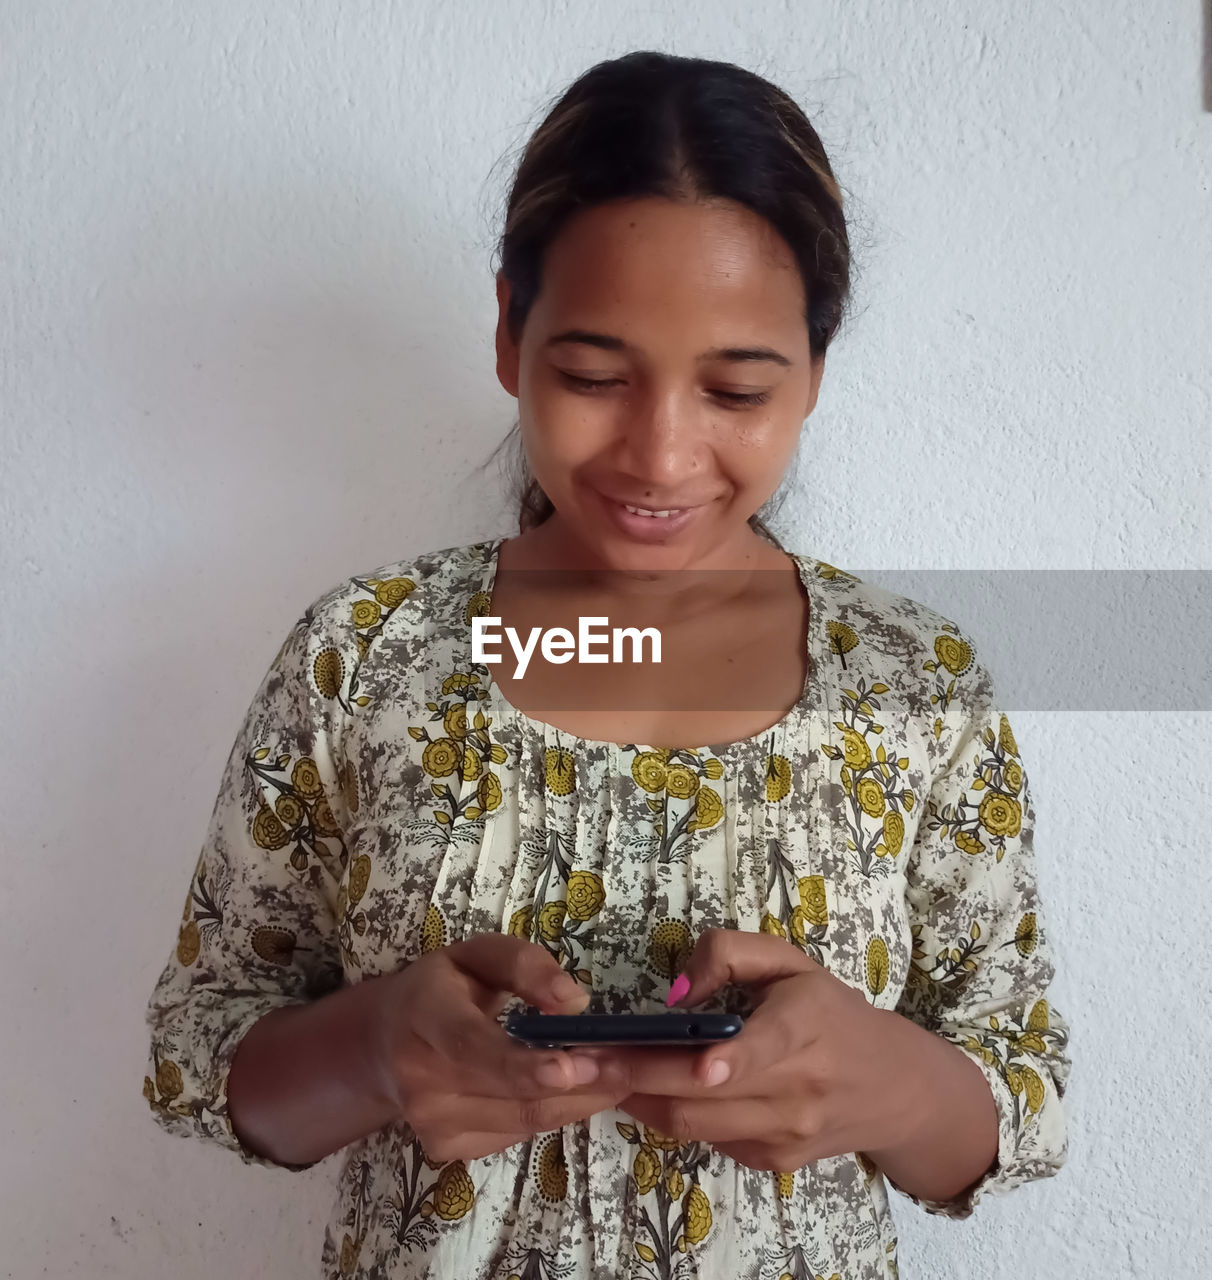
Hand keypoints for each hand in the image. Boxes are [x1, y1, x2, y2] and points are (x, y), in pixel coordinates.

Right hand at [368, 933, 628, 1163]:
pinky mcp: (448, 1149)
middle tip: (628, 1065)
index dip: (524, 1065)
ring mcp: (431, 1123)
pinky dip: (555, 1111)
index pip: (473, 1048)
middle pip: (511, 1096)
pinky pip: (518, 1133)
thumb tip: (574, 1001)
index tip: (575, 1067)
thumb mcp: (479, 954)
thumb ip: (525, 964)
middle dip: (579, 1085)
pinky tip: (574, 1088)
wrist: (384, 1043)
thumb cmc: (443, 988)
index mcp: (424, 1016)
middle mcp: (420, 1078)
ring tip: (615, 1073)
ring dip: (578, 1100)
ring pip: (524, 1121)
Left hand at [586, 929, 926, 1172]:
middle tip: (573, 1060)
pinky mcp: (772, 1163)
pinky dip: (669, 1114)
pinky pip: (706, 1139)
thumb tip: (677, 993)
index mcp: (805, 1027)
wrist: (890, 1087)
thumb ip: (730, 955)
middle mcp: (797, 1089)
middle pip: (702, 1093)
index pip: (768, 1048)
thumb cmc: (829, 1011)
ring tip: (590, 1072)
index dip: (733, 1061)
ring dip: (636, 1098)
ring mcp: (783, 1134)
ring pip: (693, 1124)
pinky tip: (648, 1088)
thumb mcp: (789, 962)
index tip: (702, 1066)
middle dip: (633, 1076)